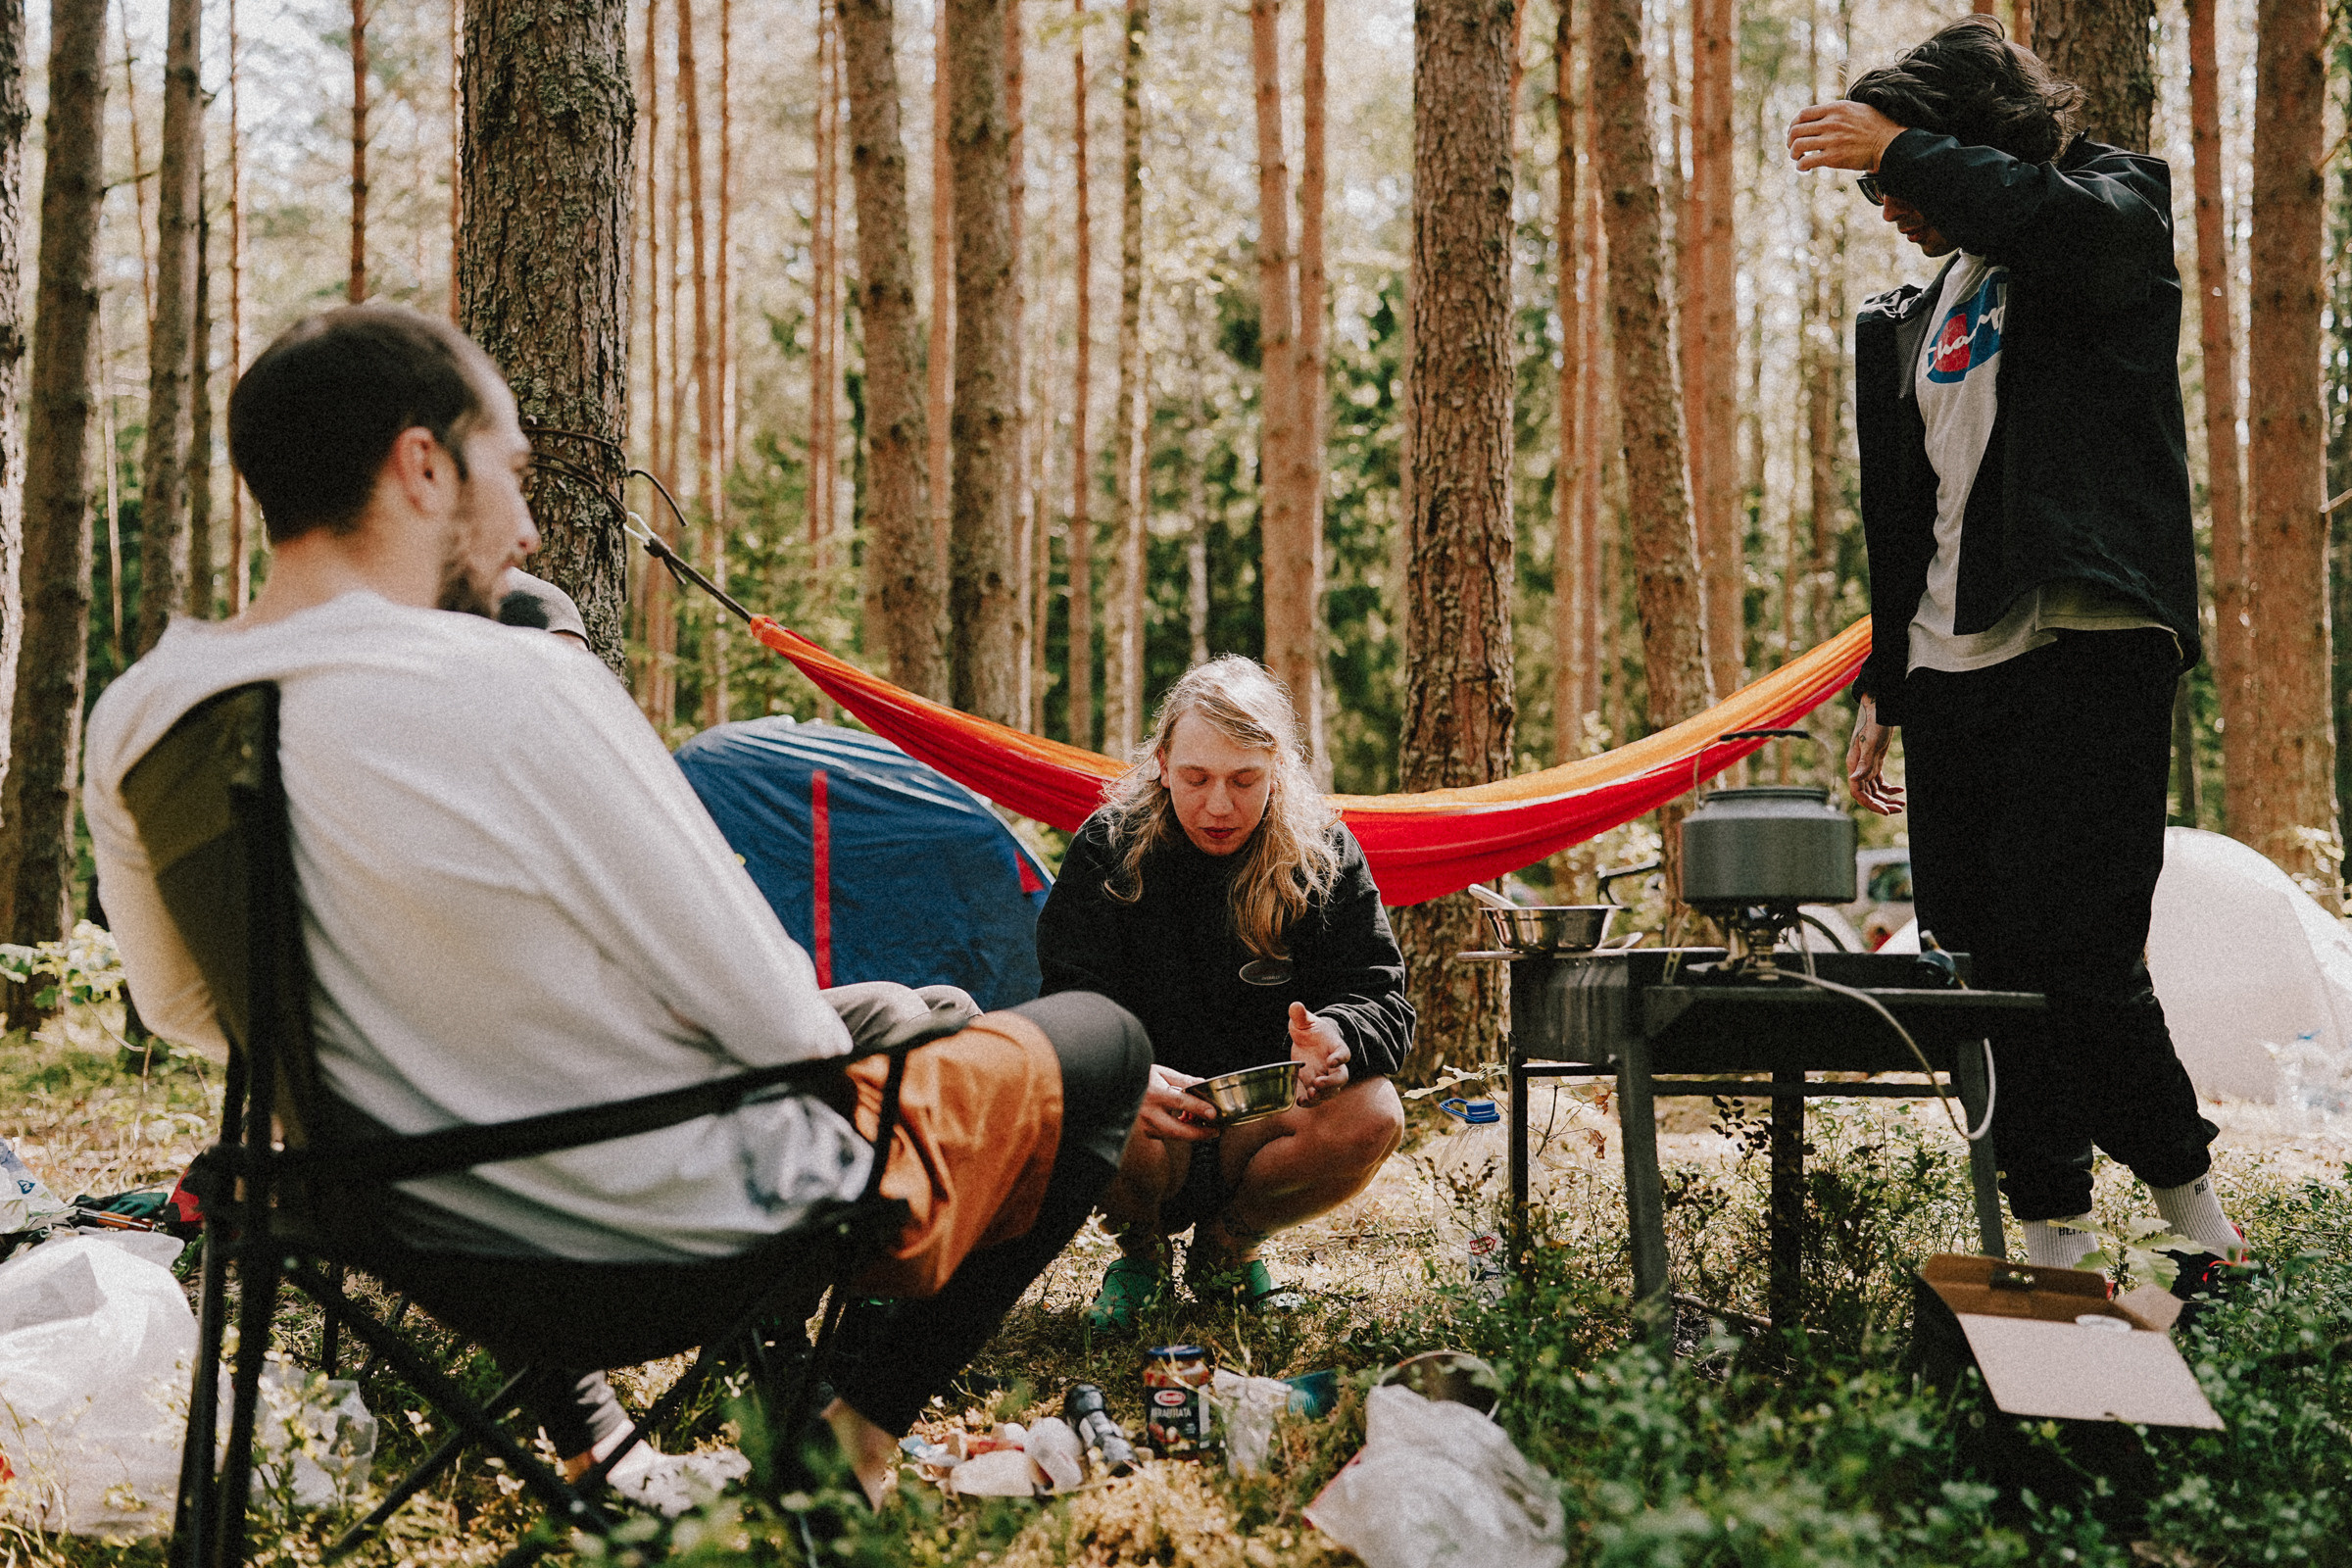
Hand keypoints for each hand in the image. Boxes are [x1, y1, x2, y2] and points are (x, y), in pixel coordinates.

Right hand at [1135, 1063, 1218, 1142]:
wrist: (1116, 1087)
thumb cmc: (1140, 1078)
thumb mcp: (1160, 1073)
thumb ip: (1182, 1080)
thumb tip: (1203, 1083)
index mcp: (1153, 1093)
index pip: (1180, 1101)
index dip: (1198, 1107)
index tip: (1213, 1112)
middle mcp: (1147, 1112)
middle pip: (1177, 1129)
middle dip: (1199, 1133)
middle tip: (1215, 1131)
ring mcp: (1145, 1125)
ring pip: (1173, 1135)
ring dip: (1192, 1134)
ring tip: (1206, 1129)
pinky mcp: (1145, 1132)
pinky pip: (1166, 1135)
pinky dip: (1180, 1132)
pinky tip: (1188, 1125)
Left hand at [1288, 1002, 1350, 1105]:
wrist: (1307, 1041)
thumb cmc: (1309, 1029)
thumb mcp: (1303, 1020)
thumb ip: (1300, 1015)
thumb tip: (1295, 1005)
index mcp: (1335, 1046)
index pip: (1344, 1053)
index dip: (1340, 1057)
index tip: (1332, 1060)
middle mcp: (1333, 1064)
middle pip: (1342, 1077)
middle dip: (1332, 1082)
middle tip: (1319, 1083)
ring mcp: (1325, 1075)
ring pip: (1331, 1090)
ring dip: (1323, 1094)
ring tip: (1311, 1095)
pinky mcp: (1313, 1083)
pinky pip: (1317, 1097)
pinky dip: (1310, 1102)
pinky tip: (1300, 1102)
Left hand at [1787, 100, 1904, 173]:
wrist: (1889, 144)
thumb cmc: (1876, 127)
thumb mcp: (1856, 109)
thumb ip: (1838, 111)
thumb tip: (1823, 115)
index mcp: (1836, 109)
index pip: (1803, 114)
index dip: (1793, 124)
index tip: (1794, 132)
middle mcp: (1831, 122)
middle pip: (1796, 130)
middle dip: (1790, 140)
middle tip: (1794, 148)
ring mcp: (1831, 140)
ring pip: (1798, 145)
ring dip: (1794, 154)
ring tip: (1798, 158)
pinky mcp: (1833, 158)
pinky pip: (1806, 162)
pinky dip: (1800, 166)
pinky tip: (1804, 168)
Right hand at [1846, 695, 1904, 815]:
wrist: (1880, 708)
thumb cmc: (1874, 723)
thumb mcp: (1871, 743)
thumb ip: (1864, 763)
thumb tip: (1854, 780)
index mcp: (1853, 765)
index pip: (1858, 792)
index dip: (1871, 804)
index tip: (1886, 812)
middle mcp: (1857, 768)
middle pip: (1867, 794)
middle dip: (1882, 804)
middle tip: (1898, 810)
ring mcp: (1866, 765)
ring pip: (1874, 790)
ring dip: (1887, 798)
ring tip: (1902, 804)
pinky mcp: (1875, 762)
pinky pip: (1880, 782)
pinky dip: (1889, 788)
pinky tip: (1900, 789)